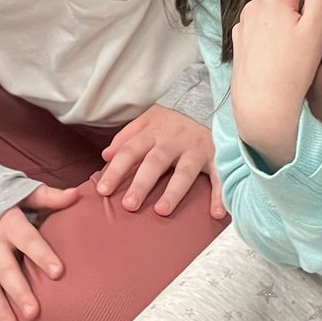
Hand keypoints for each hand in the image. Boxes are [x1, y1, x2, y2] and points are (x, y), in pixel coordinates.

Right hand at [0, 184, 79, 320]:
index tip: (58, 272)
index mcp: (8, 224)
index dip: (43, 256)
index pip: (29, 240)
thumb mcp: (26, 194)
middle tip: (34, 312)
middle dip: (19, 292)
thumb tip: (75, 195)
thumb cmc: (5, 203)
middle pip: (5, 271)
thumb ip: (49, 197)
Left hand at [97, 104, 225, 218]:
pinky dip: (219, 194)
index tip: (102, 191)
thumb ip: (126, 136)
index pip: (130, 150)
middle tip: (129, 205)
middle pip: (156, 162)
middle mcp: (175, 140)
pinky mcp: (215, 157)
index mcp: (155, 131)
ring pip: (185, 171)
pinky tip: (217, 213)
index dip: (116, 170)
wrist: (208, 107)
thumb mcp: (147, 119)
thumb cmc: (171, 122)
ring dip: (174, 191)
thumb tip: (106, 155)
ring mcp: (196, 149)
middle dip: (142, 183)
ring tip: (162, 211)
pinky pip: (219, 176)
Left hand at [230, 0, 321, 168]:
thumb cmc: (294, 69)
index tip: (319, 9)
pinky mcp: (239, 40)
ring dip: (283, 15)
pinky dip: (269, 30)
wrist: (263, 105)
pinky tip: (279, 51)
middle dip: (296, 1)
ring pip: (270, 8)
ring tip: (295, 42)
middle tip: (310, 27)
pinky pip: (259, 24)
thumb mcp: (315, 28)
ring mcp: (243, 23)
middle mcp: (253, 5)